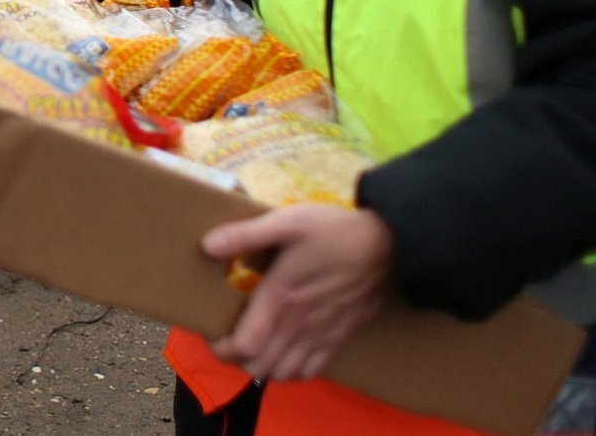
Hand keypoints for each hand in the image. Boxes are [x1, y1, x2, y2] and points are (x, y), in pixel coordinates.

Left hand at [202, 204, 395, 381]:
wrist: (389, 246)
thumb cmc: (333, 232)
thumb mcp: (287, 222)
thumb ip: (246, 235)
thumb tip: (207, 245)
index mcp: (281, 298)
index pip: (244, 346)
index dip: (221, 348)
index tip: (212, 335)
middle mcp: (299, 324)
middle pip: (259, 367)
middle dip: (236, 359)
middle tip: (228, 339)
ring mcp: (321, 335)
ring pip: (284, 374)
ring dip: (263, 367)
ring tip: (254, 346)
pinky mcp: (340, 337)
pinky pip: (312, 371)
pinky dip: (293, 370)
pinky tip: (286, 351)